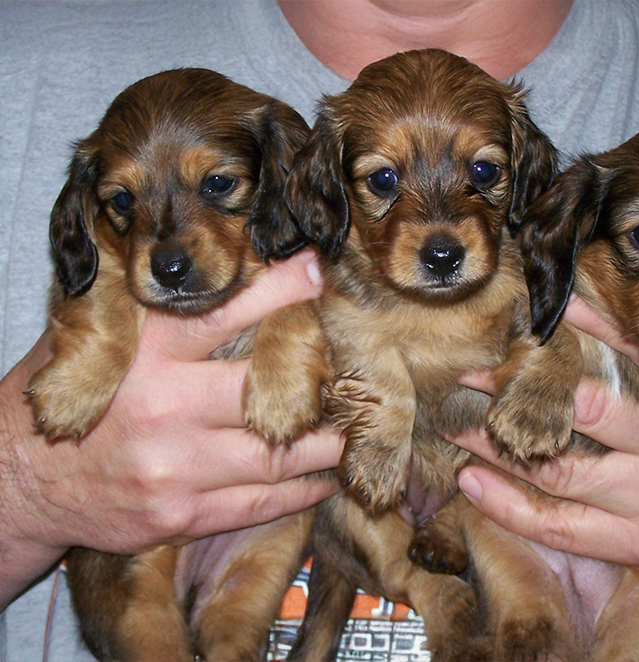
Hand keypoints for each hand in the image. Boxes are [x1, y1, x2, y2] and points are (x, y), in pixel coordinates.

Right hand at [0, 250, 342, 606]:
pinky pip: (259, 503)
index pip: (223, 311)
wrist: (17, 483)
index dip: (279, 290)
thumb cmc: (66, 398)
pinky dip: (303, 490)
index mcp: (143, 351)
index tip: (318, 272)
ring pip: (278, 455)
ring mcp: (174, 468)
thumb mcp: (98, 341)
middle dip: (324, 384)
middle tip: (363, 374)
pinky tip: (326, 477)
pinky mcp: (179, 515)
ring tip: (360, 429)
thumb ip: (160, 315)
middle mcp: (163, 407)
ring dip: (330, 444)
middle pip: (268, 392)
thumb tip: (236, 276)